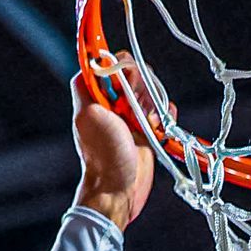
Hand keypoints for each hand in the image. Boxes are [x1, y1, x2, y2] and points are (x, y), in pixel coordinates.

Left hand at [72, 67, 154, 231]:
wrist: (119, 189)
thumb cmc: (102, 155)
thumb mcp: (87, 115)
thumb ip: (84, 86)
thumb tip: (89, 62)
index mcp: (98, 95)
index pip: (114, 62)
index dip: (122, 68)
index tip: (123, 85)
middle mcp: (115, 101)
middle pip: (138, 72)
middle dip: (142, 88)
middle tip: (135, 110)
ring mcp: (133, 114)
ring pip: (153, 89)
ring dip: (155, 104)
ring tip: (149, 125)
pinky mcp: (150, 128)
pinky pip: (165, 109)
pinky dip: (166, 115)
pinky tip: (158, 130)